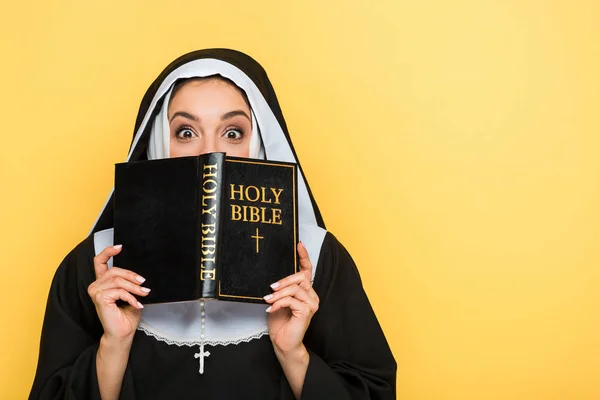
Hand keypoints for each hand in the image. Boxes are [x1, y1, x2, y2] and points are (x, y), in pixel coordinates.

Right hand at [87, 245, 148, 340]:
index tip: (120, 247)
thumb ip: (131, 282)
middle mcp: (97, 285)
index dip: (108, 252)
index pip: (100, 262)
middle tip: (144, 284)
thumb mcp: (132, 293)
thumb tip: (141, 274)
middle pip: (115, 270)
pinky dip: (131, 297)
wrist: (123, 332)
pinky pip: (119, 291)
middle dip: (132, 276)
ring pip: (118, 281)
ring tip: (144, 294)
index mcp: (103, 282)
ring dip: (134, 288)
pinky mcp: (99, 298)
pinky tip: (137, 304)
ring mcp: (96, 291)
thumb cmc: (126, 315)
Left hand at [265, 242, 318, 356]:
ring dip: (278, 293)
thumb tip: (272, 279)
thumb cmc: (280, 322)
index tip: (299, 244)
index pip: (307, 270)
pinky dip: (279, 303)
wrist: (283, 342)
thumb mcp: (277, 300)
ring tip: (268, 300)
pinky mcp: (307, 311)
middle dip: (284, 280)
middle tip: (270, 287)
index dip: (304, 256)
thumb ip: (280, 289)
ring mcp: (311, 303)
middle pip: (301, 277)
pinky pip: (292, 300)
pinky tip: (271, 308)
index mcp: (305, 291)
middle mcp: (311, 295)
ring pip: (295, 288)